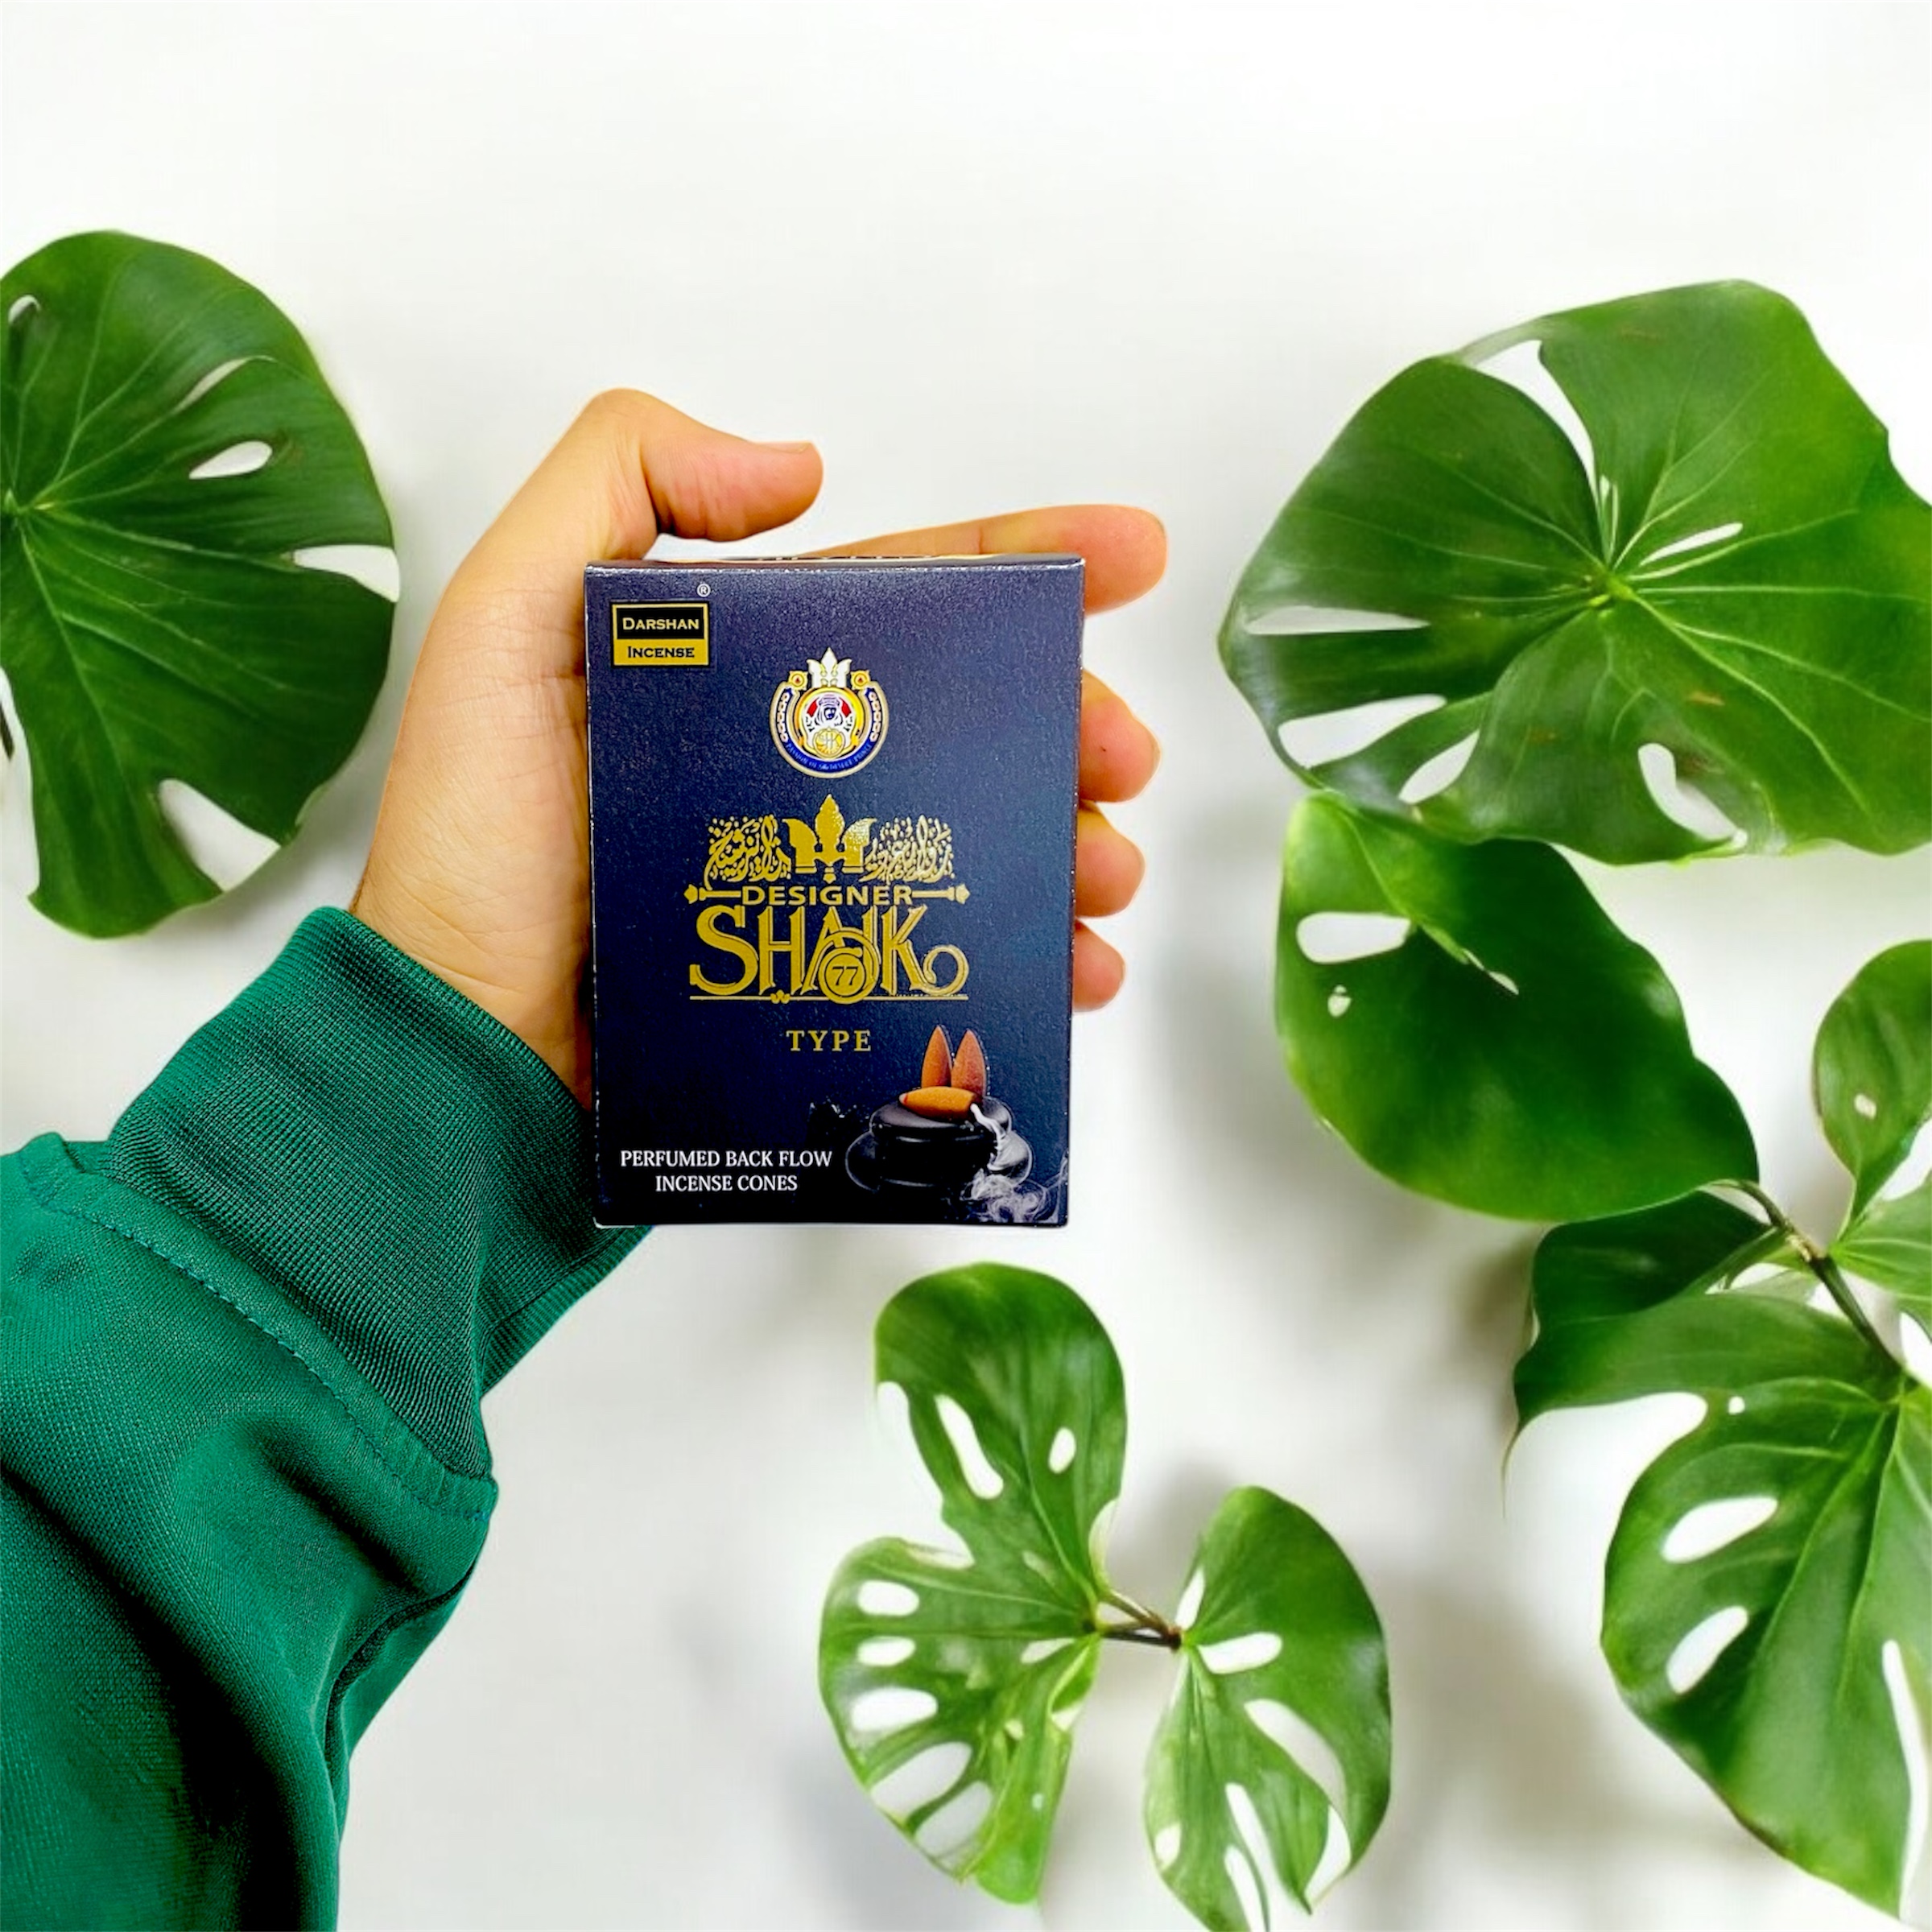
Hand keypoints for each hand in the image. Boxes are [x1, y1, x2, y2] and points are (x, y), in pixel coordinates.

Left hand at [351, 391, 1163, 1104]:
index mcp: (743, 669)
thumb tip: (801, 465)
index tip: (1132, 555)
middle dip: (1069, 722)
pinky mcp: (832, 974)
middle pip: (972, 716)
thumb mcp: (505, 625)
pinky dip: (1035, 956)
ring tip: (1103, 870)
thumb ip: (616, 487)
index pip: (905, 593)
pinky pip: (958, 950)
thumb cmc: (474, 844)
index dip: (1023, 560)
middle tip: (1120, 757)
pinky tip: (1075, 966)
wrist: (461, 1043)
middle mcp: (796, 762)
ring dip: (1069, 839)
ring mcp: (821, 872)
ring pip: (984, 832)